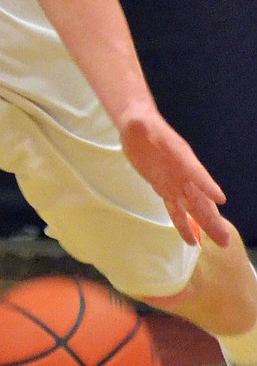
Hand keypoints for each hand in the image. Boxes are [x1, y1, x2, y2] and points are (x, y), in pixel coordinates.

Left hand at [119, 109, 229, 247]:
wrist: (138, 129)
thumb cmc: (141, 125)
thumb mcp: (140, 124)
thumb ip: (141, 125)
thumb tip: (140, 123)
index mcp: (181, 156)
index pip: (196, 172)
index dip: (207, 184)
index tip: (220, 199)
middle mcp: (183, 173)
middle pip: (201, 198)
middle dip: (213, 218)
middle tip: (226, 238)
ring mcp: (175, 183)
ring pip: (193, 208)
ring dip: (205, 226)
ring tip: (220, 242)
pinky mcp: (163, 188)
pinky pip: (176, 210)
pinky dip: (184, 224)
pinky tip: (191, 239)